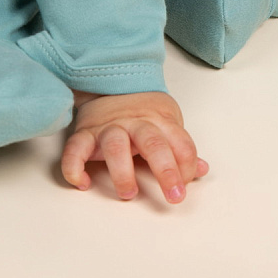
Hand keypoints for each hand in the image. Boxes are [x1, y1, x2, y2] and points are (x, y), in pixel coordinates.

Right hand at [61, 91, 208, 203]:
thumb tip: (203, 170)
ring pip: (115, 145)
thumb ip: (181, 148)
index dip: (187, 166)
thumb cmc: (143, 111)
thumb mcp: (167, 122)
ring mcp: (109, 127)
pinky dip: (74, 167)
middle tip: (174, 196)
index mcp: (159, 121)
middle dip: (166, 170)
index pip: (181, 142)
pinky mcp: (85, 133)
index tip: (185, 186)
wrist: (110, 81)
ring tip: (129, 193)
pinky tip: (83, 183)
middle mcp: (135, 123)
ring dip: (123, 171)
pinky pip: (76, 149)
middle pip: (153, 143)